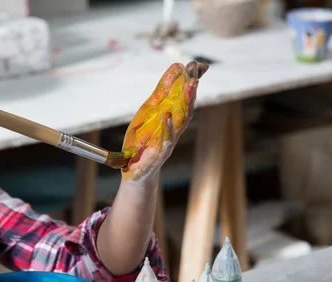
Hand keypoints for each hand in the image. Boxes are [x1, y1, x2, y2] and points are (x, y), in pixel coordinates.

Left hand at [121, 61, 207, 180]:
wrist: (133, 169)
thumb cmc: (142, 139)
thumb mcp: (149, 109)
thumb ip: (162, 90)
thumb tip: (176, 66)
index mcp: (172, 115)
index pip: (185, 95)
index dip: (192, 79)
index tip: (197, 64)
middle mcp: (175, 127)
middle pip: (187, 105)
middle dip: (191, 86)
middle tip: (195, 68)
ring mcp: (169, 140)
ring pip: (182, 120)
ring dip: (187, 102)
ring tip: (190, 85)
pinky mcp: (159, 153)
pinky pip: (165, 140)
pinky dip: (167, 127)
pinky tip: (167, 115)